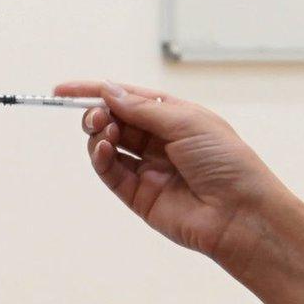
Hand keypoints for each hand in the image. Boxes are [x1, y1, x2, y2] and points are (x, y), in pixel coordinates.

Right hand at [55, 81, 287, 268]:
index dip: (96, 92)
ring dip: (98, 133)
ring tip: (104, 130)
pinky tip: (102, 148)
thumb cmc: (226, 162)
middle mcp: (160, 143)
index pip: (128, 98)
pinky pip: (111, 173)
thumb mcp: (186, 122)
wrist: (240, 213)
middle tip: (96, 115)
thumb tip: (107, 91)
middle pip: (115, 121)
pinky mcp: (139, 196)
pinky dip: (100, 158)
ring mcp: (148, 170)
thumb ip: (142, 108)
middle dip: (98, 113)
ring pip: (108, 146)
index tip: (63, 90)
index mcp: (175, 118)